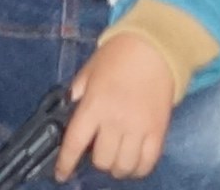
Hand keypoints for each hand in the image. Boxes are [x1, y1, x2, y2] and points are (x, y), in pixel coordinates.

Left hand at [52, 23, 185, 179]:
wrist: (155, 46)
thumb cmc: (119, 55)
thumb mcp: (90, 71)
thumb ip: (77, 94)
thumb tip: (67, 114)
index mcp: (95, 105)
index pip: (75, 143)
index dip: (65, 163)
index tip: (61, 174)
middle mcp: (116, 120)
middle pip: (101, 160)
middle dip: (96, 160)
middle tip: (97, 150)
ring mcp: (139, 128)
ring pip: (123, 167)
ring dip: (116, 167)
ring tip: (115, 158)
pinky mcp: (158, 131)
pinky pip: (147, 164)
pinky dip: (137, 169)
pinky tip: (132, 162)